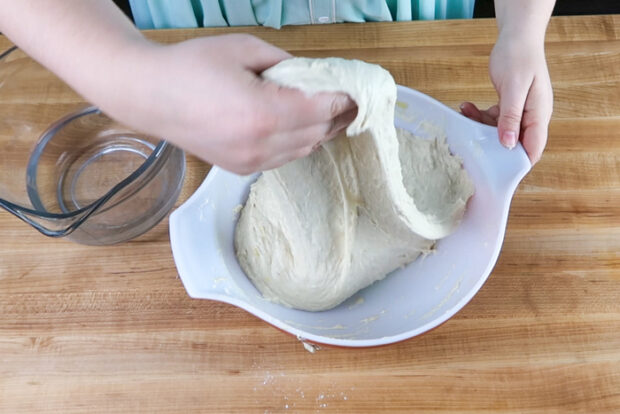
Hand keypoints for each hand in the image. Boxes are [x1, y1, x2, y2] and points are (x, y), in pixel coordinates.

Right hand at [102, 34, 356, 173]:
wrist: (149, 96)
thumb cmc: (192, 65)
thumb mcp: (244, 49)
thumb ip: (285, 63)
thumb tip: (312, 76)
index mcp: (265, 113)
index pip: (322, 109)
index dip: (345, 100)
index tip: (358, 91)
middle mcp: (262, 145)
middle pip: (318, 133)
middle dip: (339, 117)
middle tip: (351, 102)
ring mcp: (251, 162)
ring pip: (304, 150)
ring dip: (321, 132)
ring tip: (333, 115)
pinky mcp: (241, 169)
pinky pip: (284, 159)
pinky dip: (300, 144)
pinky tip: (303, 128)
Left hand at [460, 31, 552, 163]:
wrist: (516, 37)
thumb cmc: (519, 58)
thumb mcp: (513, 88)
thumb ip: (510, 117)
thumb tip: (509, 144)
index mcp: (539, 115)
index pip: (533, 149)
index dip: (517, 163)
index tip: (495, 171)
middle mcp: (532, 116)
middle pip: (514, 143)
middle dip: (492, 144)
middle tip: (470, 141)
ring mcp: (520, 111)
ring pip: (499, 131)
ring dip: (481, 126)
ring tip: (466, 113)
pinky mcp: (509, 106)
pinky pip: (493, 119)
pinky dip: (480, 116)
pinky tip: (467, 107)